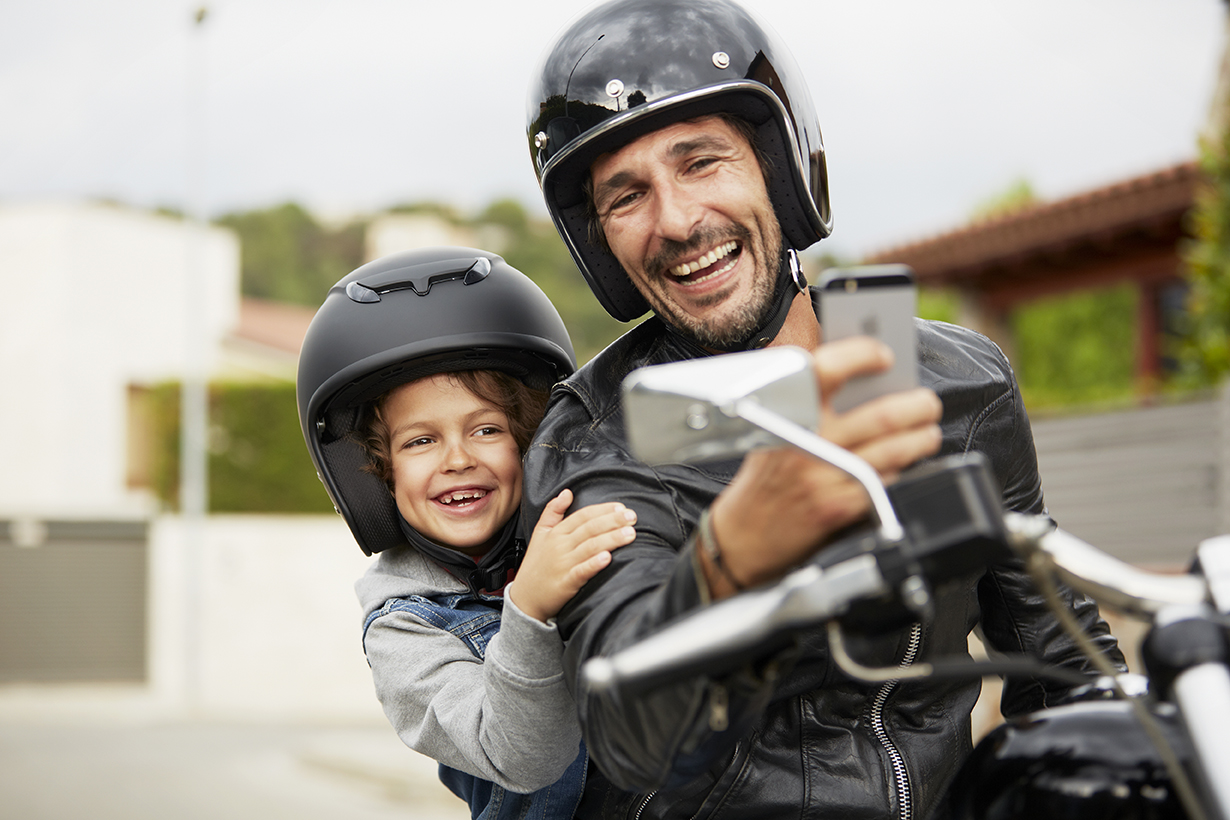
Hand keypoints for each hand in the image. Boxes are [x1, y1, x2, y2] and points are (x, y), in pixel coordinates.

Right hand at [507, 489, 637, 621]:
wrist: (525, 598)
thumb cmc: (536, 565)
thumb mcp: (539, 534)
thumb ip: (552, 511)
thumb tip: (567, 492)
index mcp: (555, 533)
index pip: (582, 516)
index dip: (602, 510)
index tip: (621, 507)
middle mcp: (559, 546)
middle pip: (589, 529)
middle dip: (613, 521)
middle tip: (632, 517)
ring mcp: (563, 564)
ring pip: (590, 547)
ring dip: (611, 539)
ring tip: (630, 534)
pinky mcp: (565, 583)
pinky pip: (581, 571)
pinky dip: (594, 564)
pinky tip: (607, 557)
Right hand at [706, 337, 942, 594]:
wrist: (742, 536)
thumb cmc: (764, 476)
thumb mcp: (772, 428)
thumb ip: (808, 400)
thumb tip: (865, 375)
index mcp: (785, 411)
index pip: (828, 368)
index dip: (863, 355)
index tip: (885, 355)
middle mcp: (805, 441)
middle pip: (881, 414)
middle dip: (918, 405)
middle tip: (926, 402)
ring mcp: (824, 476)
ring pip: (894, 449)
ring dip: (921, 437)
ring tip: (927, 431)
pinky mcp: (838, 508)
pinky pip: (886, 481)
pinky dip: (902, 469)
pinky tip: (905, 462)